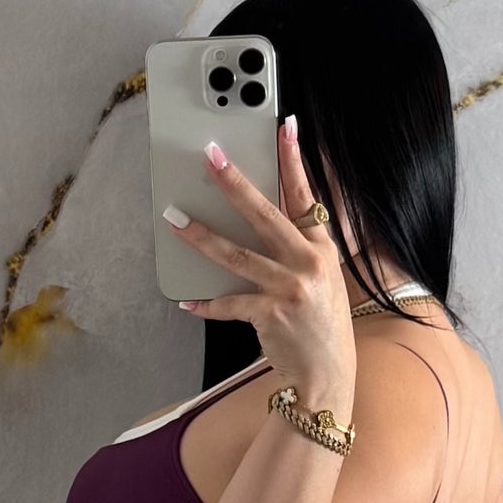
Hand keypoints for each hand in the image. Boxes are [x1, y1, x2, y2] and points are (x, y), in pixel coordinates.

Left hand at [163, 117, 355, 410]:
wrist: (328, 376)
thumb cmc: (322, 327)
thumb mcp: (322, 280)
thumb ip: (298, 248)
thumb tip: (257, 218)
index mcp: (321, 249)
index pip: (306, 196)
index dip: (294, 160)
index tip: (283, 126)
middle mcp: (308, 263)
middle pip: (265, 214)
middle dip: (234, 183)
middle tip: (210, 157)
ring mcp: (290, 289)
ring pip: (236, 254)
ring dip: (202, 236)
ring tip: (174, 218)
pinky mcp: (271, 314)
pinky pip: (229, 303)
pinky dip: (206, 304)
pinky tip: (187, 302)